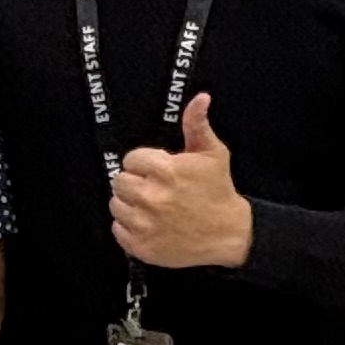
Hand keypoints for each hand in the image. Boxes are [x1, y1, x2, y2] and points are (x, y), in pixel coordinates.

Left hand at [112, 92, 253, 269]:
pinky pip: (118, 229)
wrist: (228, 234)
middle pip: (119, 181)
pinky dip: (129, 227)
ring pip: (115, 205)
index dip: (144, 164)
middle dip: (135, 182)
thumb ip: (197, 124)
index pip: (130, 160)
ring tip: (151, 206)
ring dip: (129, 204)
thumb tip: (200, 98)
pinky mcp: (141, 245)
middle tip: (153, 188)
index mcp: (166, 171)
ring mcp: (145, 223)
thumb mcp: (212, 153)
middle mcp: (151, 197)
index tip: (156, 171)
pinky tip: (148, 223)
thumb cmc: (218, 191)